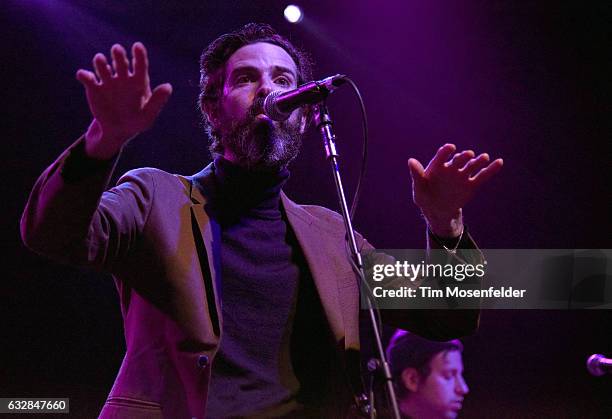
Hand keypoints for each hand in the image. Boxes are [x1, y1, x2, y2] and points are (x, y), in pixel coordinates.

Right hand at [76, 42, 171, 158]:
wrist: (116, 131)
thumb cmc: (135, 122)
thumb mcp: (147, 116)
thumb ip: (157, 101)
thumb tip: (168, 86)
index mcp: (138, 82)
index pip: (140, 65)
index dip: (139, 55)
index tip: (137, 46)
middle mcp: (123, 78)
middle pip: (120, 62)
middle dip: (118, 55)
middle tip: (117, 50)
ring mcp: (108, 81)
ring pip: (102, 66)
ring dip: (101, 62)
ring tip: (101, 61)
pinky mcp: (94, 88)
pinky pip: (87, 78)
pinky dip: (85, 75)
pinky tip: (86, 77)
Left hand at [408, 144, 502, 236]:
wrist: (438, 211)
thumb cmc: (425, 197)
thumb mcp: (419, 189)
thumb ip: (416, 175)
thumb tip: (410, 160)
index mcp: (437, 166)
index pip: (442, 156)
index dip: (446, 152)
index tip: (450, 148)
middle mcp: (451, 168)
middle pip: (459, 160)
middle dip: (463, 156)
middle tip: (468, 155)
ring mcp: (462, 175)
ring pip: (471, 166)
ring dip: (478, 161)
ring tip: (484, 157)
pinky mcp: (471, 185)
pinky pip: (482, 176)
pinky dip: (491, 169)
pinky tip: (499, 162)